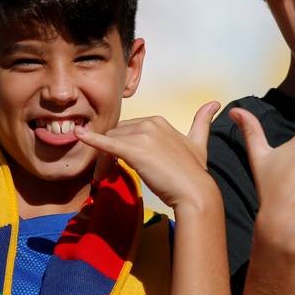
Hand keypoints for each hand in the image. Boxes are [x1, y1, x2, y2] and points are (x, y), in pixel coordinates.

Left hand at [74, 101, 220, 209]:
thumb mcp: (198, 143)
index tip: (120, 164)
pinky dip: (91, 139)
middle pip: (117, 134)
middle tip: (108, 174)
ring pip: (111, 141)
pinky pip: (107, 142)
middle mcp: (149, 123)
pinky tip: (79, 135)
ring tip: (103, 178)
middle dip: (110, 152)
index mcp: (159, 121)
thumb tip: (216, 103)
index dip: (122, 146)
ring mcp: (141, 135)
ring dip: (103, 159)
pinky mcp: (133, 150)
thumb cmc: (194, 171)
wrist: (194, 191)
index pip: (128, 130)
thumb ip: (202, 121)